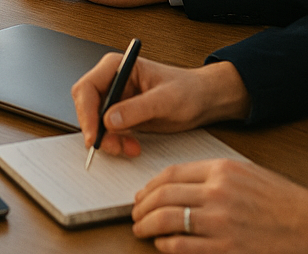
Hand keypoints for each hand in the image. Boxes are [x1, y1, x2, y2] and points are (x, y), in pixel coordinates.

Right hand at [72, 55, 250, 156]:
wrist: (203, 100)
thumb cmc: (188, 91)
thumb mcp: (165, 100)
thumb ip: (136, 109)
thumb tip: (108, 120)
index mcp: (116, 66)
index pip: (87, 87)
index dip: (86, 112)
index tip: (94, 136)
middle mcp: (111, 80)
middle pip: (87, 105)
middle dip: (96, 128)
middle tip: (112, 147)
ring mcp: (115, 97)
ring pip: (95, 120)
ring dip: (108, 138)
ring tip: (130, 148)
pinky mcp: (121, 114)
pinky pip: (107, 130)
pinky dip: (116, 142)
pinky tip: (133, 146)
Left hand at [132, 159, 307, 251]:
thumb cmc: (280, 201)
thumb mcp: (244, 173)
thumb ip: (210, 174)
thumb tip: (174, 184)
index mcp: (221, 170)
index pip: (170, 174)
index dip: (149, 185)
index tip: (141, 194)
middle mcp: (218, 193)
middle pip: (163, 196)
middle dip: (142, 206)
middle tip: (135, 213)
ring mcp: (222, 222)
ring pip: (168, 220)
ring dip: (148, 225)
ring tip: (141, 229)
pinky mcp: (228, 249)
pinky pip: (184, 246)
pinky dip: (167, 245)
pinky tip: (163, 245)